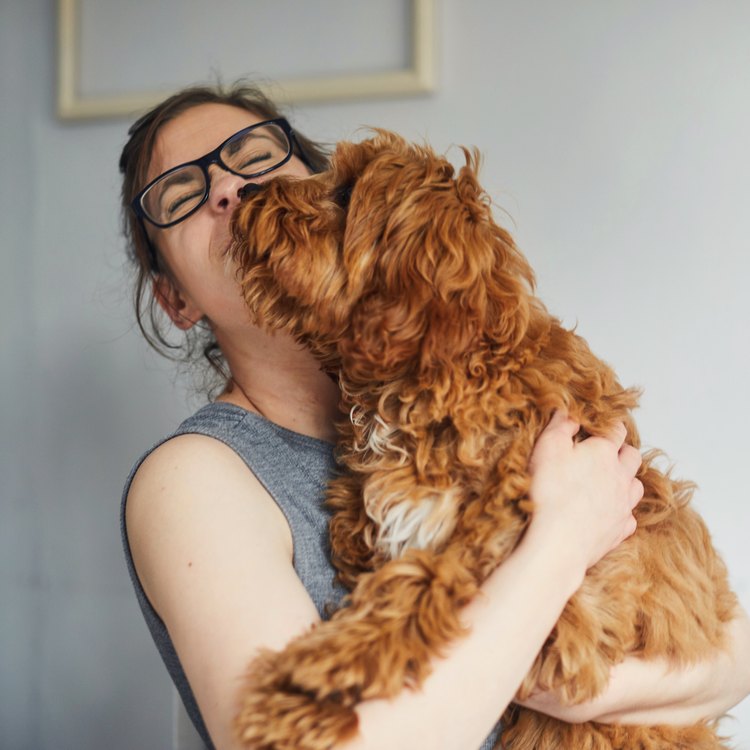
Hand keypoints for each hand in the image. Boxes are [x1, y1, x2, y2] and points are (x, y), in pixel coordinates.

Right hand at [525, 411, 643, 573]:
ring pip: (637, 485)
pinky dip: (622, 511)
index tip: (601, 425)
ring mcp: (624, 504)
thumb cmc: (549, 491)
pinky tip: (608, 511)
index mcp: (603, 452)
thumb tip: (569, 411)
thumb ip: (560, 425)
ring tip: (610, 481)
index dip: (609, 424)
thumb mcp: (547, 447)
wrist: (557, 541)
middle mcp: (620, 475)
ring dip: (627, 480)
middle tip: (605, 453)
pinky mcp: (621, 529)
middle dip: (622, 451)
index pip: (616, 429)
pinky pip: (630, 516)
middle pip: (633, 456)